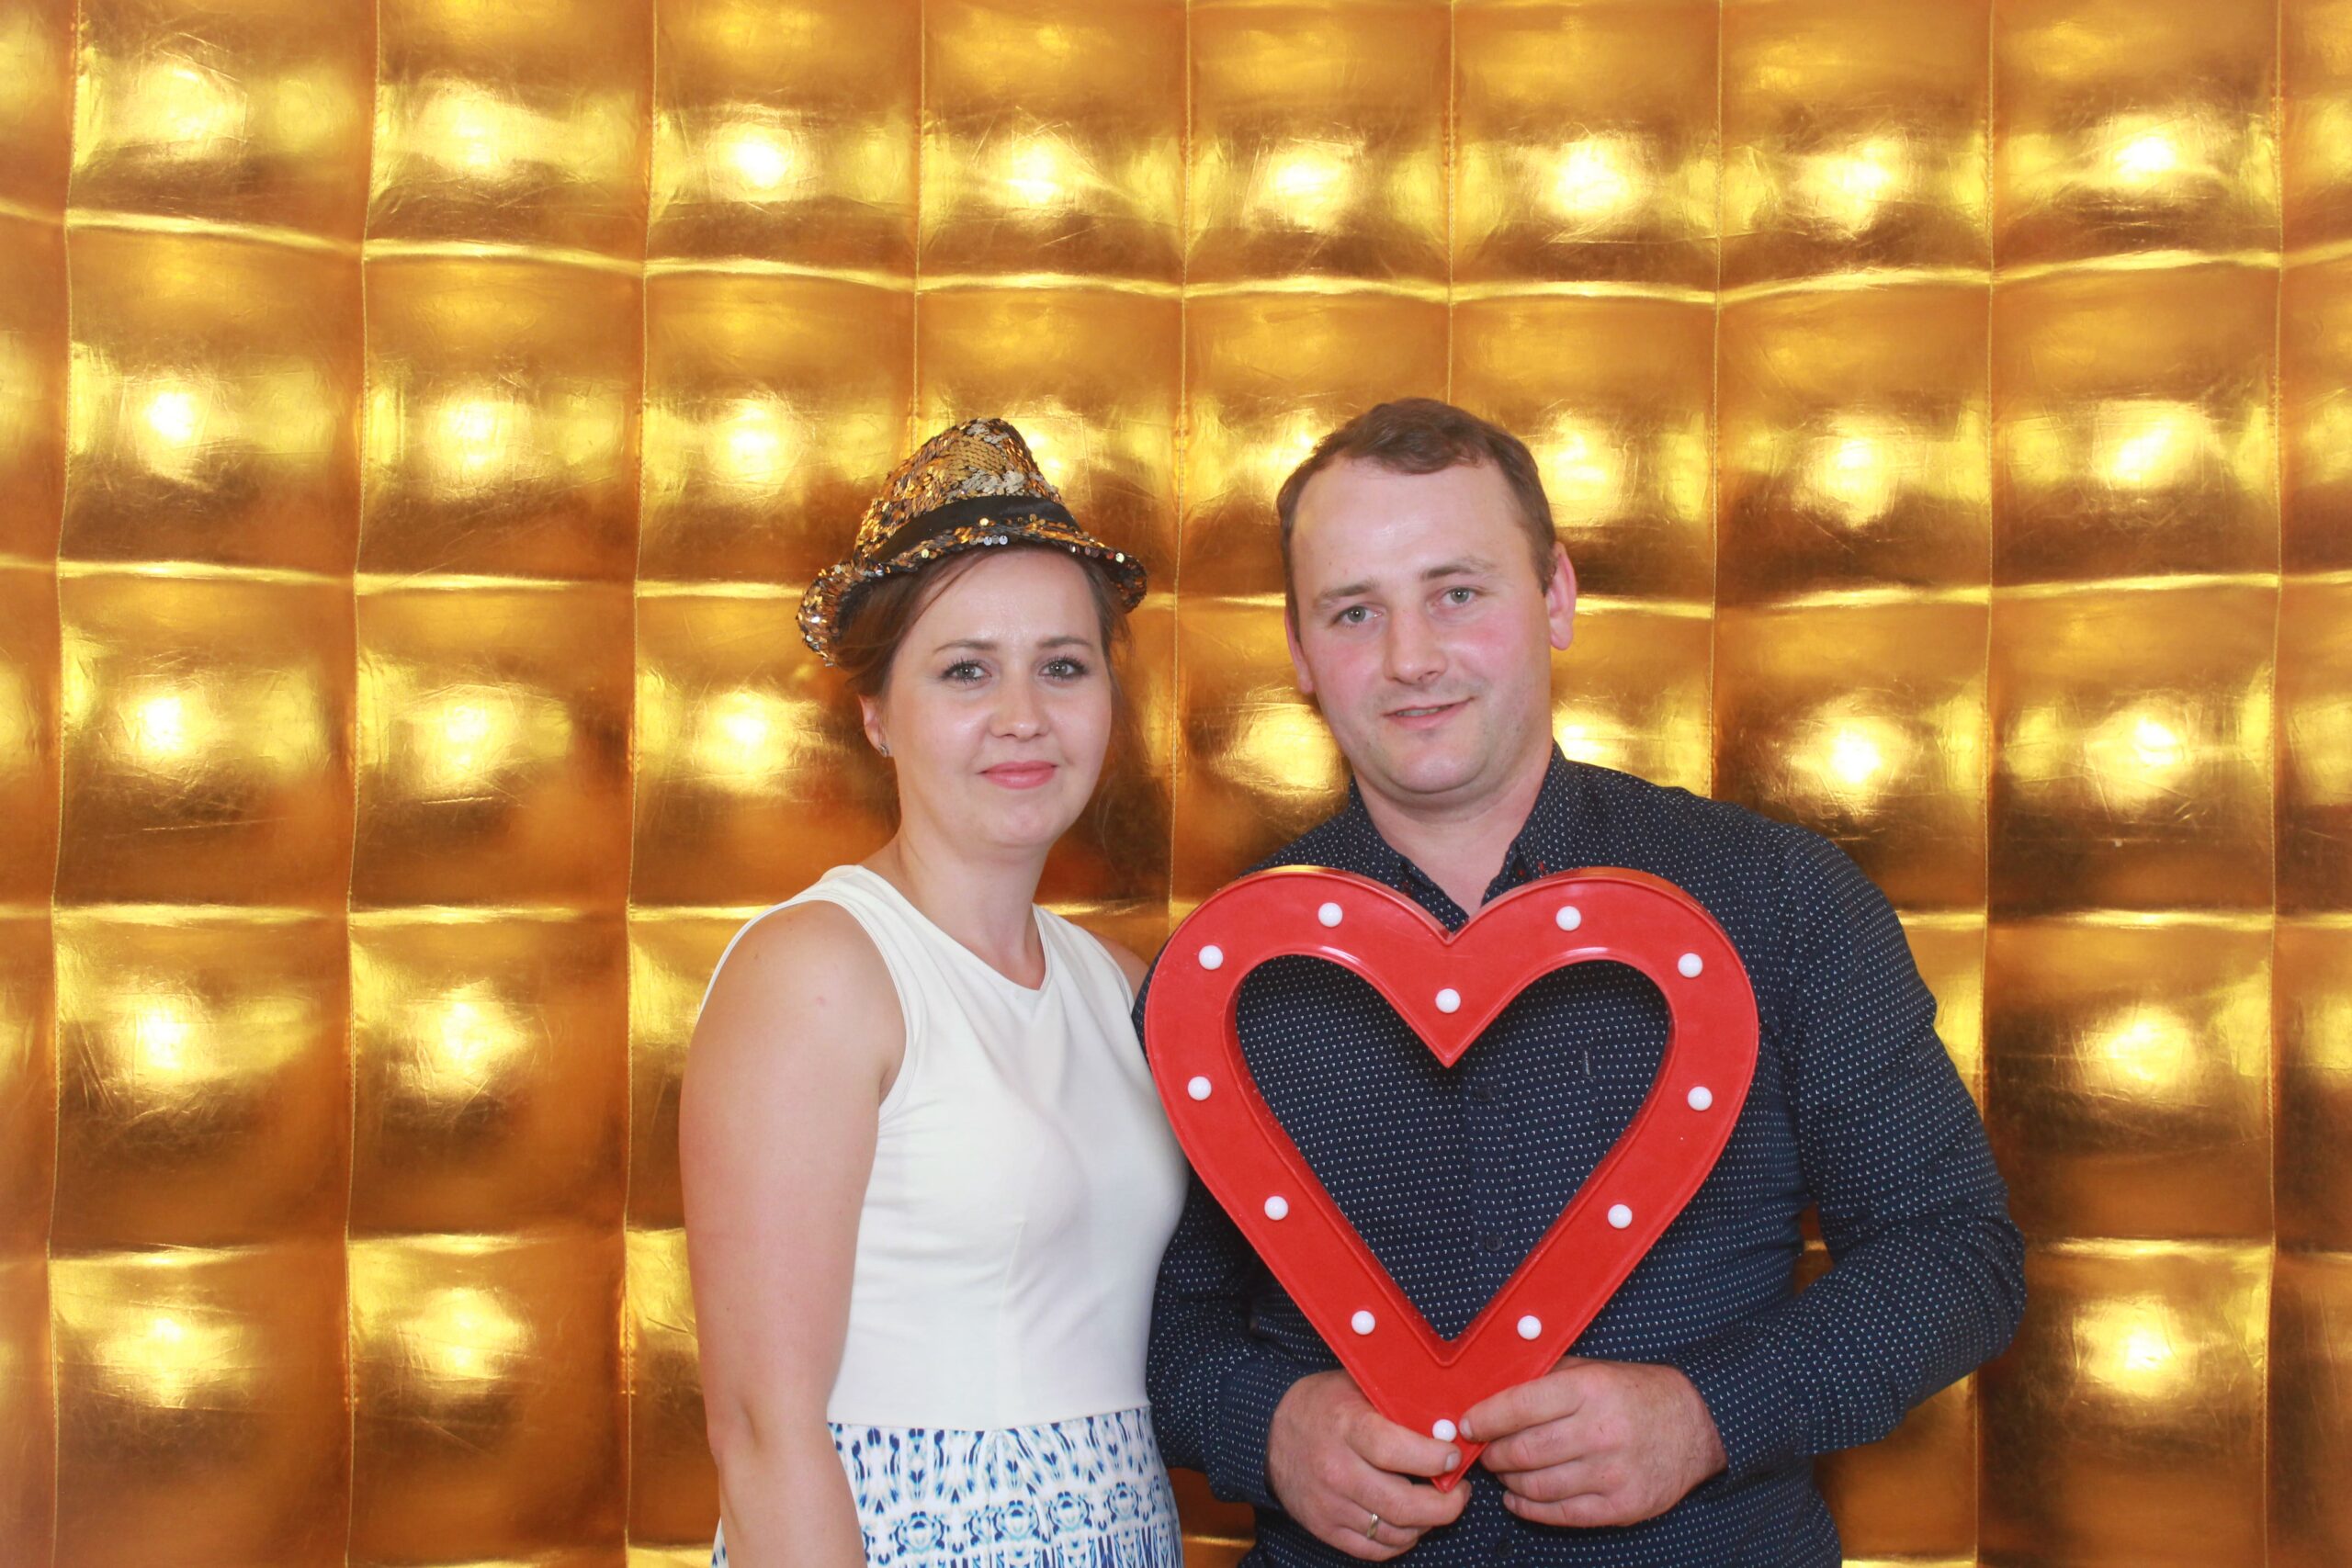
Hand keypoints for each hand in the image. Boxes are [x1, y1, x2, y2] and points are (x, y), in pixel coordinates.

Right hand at [1266, 1370, 1470, 1559]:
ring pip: (1393, 1531)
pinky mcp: (1324, 1528)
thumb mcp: (1356, 1386)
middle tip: (1460, 1492)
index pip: (1395, 1451)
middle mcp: (1336, 1470)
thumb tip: (1448, 1419)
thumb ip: (1397, 1401)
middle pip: (1401, 1503)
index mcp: (1346, 1428)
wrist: (1270, 1434)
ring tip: (1438, 1505)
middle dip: (1445, 1505)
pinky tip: (1411, 1523)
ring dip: (1426, 1523)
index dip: (1433, 1459)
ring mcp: (1329, 1504)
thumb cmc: (1323, 1406)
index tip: (1453, 1456)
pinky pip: (1373, 1549)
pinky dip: (1401, 1541)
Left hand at [1459, 1357, 1724, 1528]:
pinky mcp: (1622, 1506)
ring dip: (1509, 1481)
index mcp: (1590, 1389)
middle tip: (1485, 1451)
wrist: (1696, 1424)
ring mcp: (1613, 1473)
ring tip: (1504, 1471)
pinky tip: (1518, 1497)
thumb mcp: (1592, 1370)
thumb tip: (1489, 1392)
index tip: (1467, 1425)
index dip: (1484, 1418)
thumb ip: (1544, 1378)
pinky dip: (1529, 1508)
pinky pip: (1560, 1514)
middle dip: (1493, 1454)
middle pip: (1523, 1451)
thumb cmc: (1634, 1393)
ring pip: (1537, 1486)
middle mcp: (1601, 1431)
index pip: (1519, 1406)